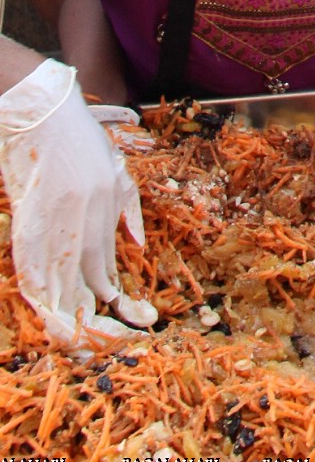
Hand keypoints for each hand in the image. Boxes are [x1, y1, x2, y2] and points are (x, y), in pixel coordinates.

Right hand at [0, 61, 157, 345]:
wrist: (43, 112)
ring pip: (63, 287)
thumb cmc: (79, 139)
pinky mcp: (29, 223)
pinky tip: (51, 320)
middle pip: (90, 286)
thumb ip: (127, 210)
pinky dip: (42, 298)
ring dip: (71, 321)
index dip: (120, 304)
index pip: (109, 272)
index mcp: (107, 211)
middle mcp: (86, 222)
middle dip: (102, 323)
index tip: (139, 324)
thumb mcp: (115, 171)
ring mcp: (57, 224)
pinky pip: (33, 272)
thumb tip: (137, 247)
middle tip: (115, 346)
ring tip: (83, 349)